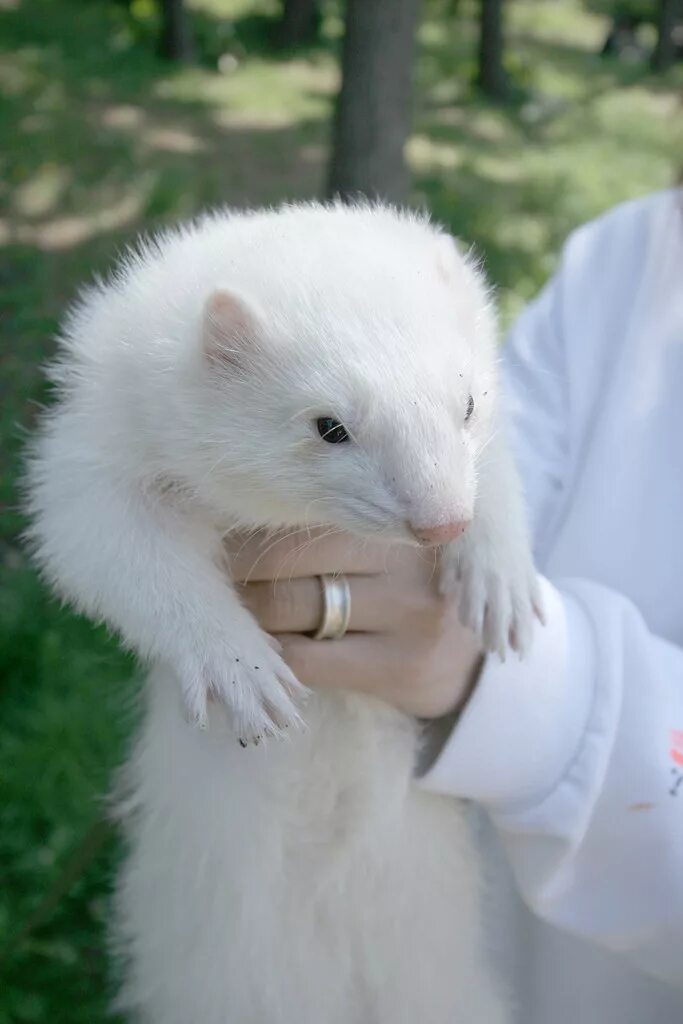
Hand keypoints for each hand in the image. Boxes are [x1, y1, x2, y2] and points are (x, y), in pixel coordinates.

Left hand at [228, 529, 483, 719]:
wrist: (473, 653)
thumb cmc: (406, 580)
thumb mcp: (382, 537)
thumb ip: (331, 517)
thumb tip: (228, 506)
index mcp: (395, 507)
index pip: (299, 511)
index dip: (245, 524)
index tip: (211, 529)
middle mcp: (405, 555)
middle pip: (286, 558)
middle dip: (234, 568)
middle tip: (206, 575)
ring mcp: (408, 613)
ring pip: (288, 608)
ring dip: (243, 613)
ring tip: (224, 611)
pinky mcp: (401, 667)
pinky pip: (304, 662)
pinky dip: (269, 655)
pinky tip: (259, 651)